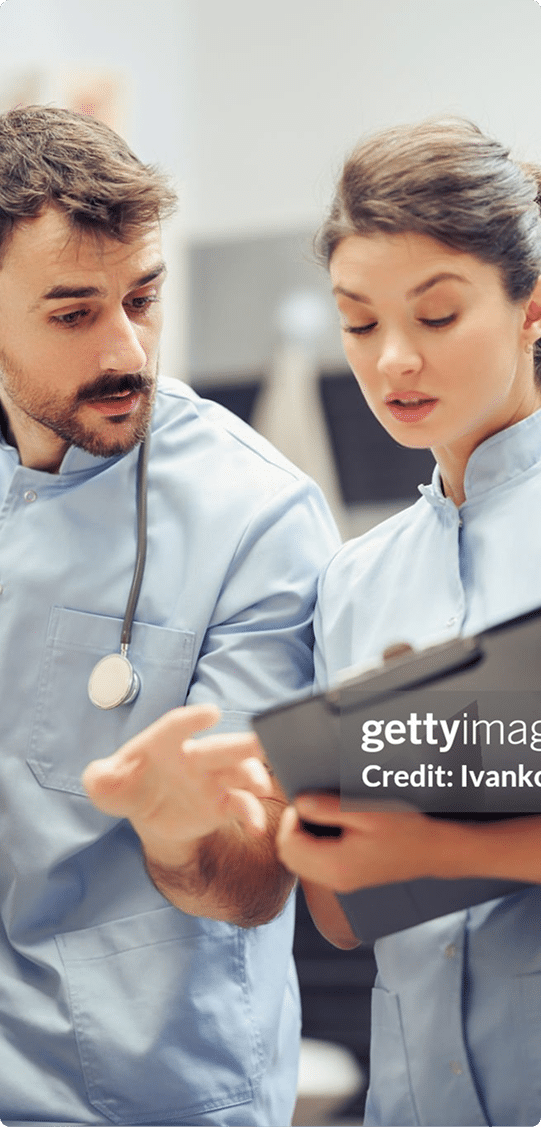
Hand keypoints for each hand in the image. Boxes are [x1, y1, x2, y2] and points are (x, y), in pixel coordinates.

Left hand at [82, 704, 273, 866]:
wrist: (151, 812)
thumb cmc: (129, 786)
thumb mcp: (106, 784)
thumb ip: (101, 778)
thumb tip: (100, 777)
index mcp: (166, 742)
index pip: (177, 726)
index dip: (193, 720)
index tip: (211, 713)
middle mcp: (195, 757)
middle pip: (219, 746)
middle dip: (240, 744)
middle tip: (261, 741)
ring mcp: (213, 780)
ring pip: (240, 771)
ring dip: (254, 775)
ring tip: (261, 787)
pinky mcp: (224, 804)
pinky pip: (242, 806)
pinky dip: (252, 814)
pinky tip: (255, 827)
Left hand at [277, 793, 465, 891]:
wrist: (432, 851)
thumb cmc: (404, 829)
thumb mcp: (364, 811)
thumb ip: (327, 808)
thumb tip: (299, 803)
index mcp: (335, 865)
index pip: (289, 845)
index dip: (290, 819)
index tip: (305, 802)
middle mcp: (334, 880)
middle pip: (288, 857)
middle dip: (291, 830)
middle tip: (308, 808)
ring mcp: (340, 883)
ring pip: (299, 864)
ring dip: (299, 840)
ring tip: (318, 816)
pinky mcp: (347, 880)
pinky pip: (313, 866)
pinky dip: (311, 848)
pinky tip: (328, 831)